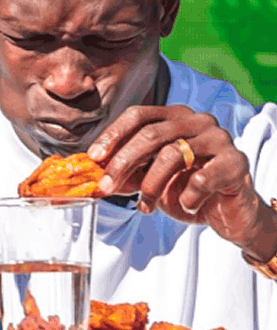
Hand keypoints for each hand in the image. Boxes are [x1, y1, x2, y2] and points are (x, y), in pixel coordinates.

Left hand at [89, 105, 276, 258]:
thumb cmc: (186, 190)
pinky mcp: (236, 162)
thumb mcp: (149, 180)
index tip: (94, 157)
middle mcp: (199, 121)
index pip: (138, 115)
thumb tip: (93, 174)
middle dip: (123, 162)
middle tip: (106, 186)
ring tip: (146, 206)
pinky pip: (201, 179)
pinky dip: (186, 197)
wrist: (229, 214)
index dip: (113, 135)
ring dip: (151, 186)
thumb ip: (125, 173)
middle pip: (151, 134)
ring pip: (172, 155)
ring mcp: (220, 139)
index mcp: (176, 117)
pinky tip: (186, 206)